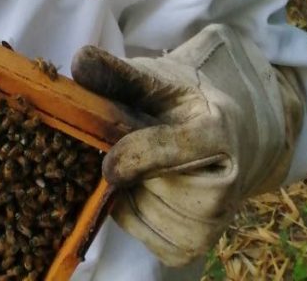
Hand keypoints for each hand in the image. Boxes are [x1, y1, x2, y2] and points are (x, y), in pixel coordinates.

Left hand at [72, 25, 302, 265]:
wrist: (223, 137)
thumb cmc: (180, 103)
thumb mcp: (154, 78)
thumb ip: (118, 73)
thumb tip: (80, 60)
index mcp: (217, 130)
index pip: (175, 149)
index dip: (137, 156)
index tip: (109, 161)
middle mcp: (227, 182)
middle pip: (156, 187)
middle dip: (130, 170)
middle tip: (124, 150)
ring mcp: (215, 220)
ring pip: (147, 215)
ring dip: (129, 192)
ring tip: (139, 167)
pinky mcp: (197, 247)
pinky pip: (147, 240)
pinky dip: (132, 216)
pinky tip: (142, 190)